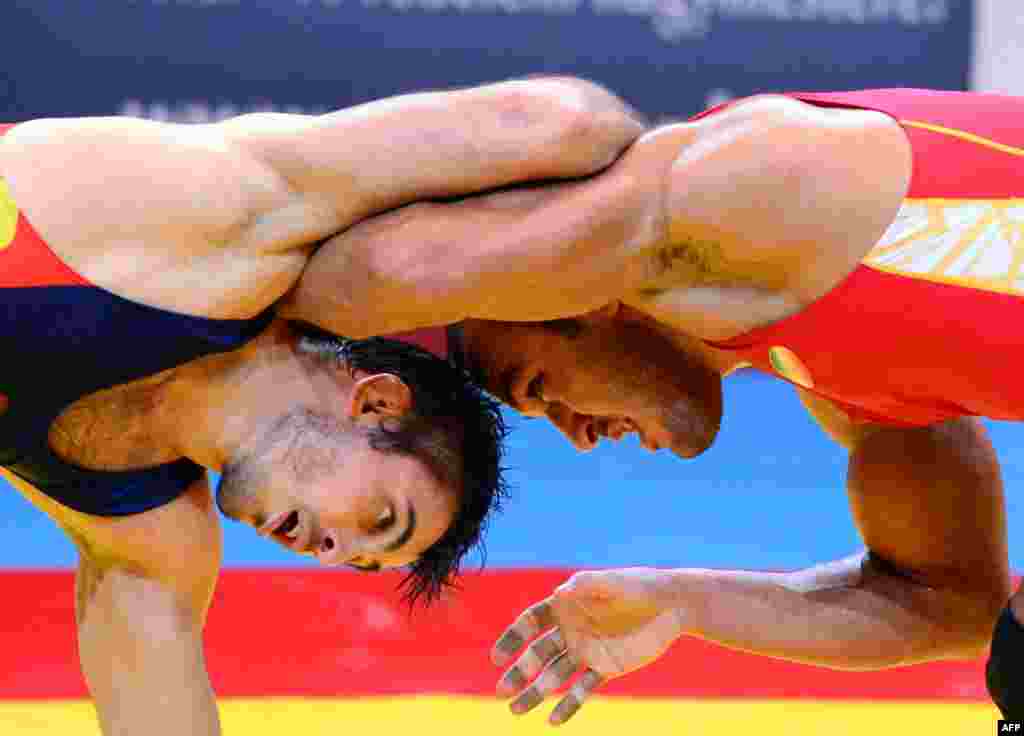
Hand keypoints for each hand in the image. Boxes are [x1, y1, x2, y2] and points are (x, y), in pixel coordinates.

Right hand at [491, 568, 687, 725]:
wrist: (671, 605)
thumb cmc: (639, 586)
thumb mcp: (612, 582)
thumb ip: (586, 586)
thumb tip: (559, 594)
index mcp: (566, 605)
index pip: (530, 623)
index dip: (512, 639)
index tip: (497, 657)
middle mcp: (570, 630)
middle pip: (537, 654)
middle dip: (518, 672)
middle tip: (501, 691)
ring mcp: (586, 651)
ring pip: (554, 676)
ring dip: (535, 693)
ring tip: (516, 711)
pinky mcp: (605, 668)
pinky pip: (582, 689)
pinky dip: (568, 704)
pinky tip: (553, 720)